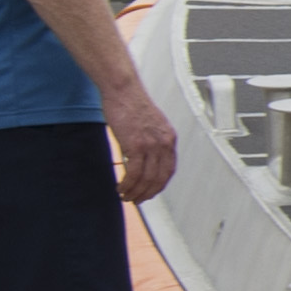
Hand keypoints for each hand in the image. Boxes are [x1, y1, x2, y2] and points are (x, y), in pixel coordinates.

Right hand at [104, 85, 175, 203]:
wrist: (123, 90)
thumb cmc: (132, 104)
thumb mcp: (150, 124)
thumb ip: (152, 140)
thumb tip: (146, 158)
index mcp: (169, 138)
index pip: (169, 169)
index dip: (160, 185)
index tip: (151, 192)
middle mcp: (164, 142)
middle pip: (159, 178)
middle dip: (147, 193)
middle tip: (136, 200)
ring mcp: (151, 144)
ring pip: (146, 179)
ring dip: (135, 192)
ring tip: (125, 196)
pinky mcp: (135, 145)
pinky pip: (133, 173)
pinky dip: (127, 184)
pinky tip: (120, 188)